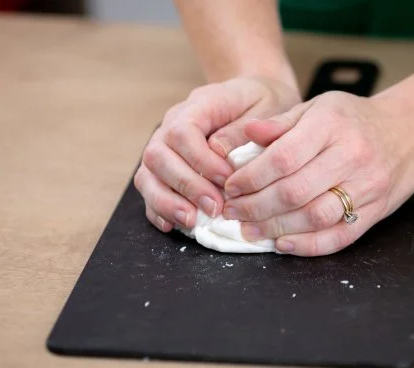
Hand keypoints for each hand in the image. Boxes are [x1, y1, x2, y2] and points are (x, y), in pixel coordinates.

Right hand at [134, 76, 300, 231]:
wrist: (254, 97)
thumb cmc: (263, 103)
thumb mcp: (267, 106)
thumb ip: (243, 128)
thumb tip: (218, 151)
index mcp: (198, 105)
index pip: (182, 132)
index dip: (201, 160)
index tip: (227, 179)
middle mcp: (171, 124)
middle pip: (157, 155)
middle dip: (185, 186)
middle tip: (215, 208)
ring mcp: (164, 147)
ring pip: (147, 175)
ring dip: (167, 202)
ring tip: (191, 221)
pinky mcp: (163, 168)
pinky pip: (149, 189)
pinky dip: (158, 209)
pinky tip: (174, 224)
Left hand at [222, 89, 413, 255]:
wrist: (410, 132)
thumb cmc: (355, 119)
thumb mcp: (317, 107)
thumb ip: (280, 123)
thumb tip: (245, 134)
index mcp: (331, 125)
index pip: (283, 158)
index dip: (251, 177)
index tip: (231, 186)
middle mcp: (351, 157)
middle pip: (295, 192)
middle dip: (256, 206)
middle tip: (233, 211)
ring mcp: (366, 187)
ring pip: (314, 218)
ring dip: (275, 228)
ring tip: (249, 229)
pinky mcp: (375, 212)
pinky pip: (339, 237)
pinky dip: (307, 245)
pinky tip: (282, 244)